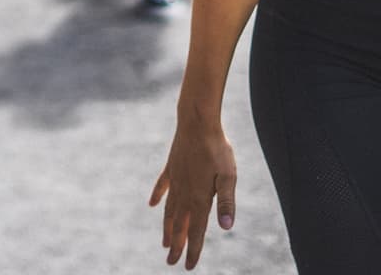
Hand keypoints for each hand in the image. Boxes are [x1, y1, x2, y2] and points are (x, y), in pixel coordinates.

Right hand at [149, 123, 236, 269]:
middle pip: (180, 225)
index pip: (196, 231)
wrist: (197, 121)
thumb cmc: (217, 148)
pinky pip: (162, 186)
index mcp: (198, 198)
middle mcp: (184, 193)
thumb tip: (226, 227)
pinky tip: (152, 204)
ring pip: (170, 210)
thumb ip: (226, 202)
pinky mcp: (171, 167)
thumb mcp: (228, 176)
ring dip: (168, 227)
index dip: (193, 251)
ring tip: (165, 242)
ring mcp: (175, 180)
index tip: (187, 267)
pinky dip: (158, 196)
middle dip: (177, 245)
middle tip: (171, 262)